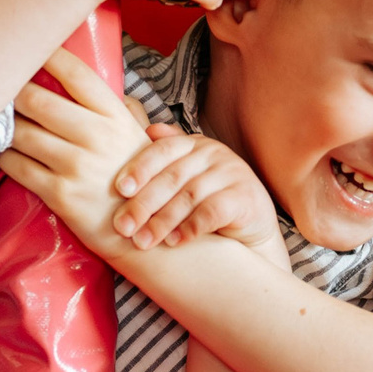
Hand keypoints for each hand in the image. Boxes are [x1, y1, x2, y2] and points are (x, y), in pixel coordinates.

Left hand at [0, 47, 161, 262]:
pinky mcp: (59, 194)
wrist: (140, 235)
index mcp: (114, 116)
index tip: (27, 44)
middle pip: (37, 100)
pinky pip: (16, 166)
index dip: (48, 54)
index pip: (76, 74)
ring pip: (21, 132)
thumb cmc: (136, 180)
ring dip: (1, 124)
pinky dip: (1, 155)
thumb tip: (95, 83)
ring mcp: (75, 166)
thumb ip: (116, 109)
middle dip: (11, 90)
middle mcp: (95, 137)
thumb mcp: (136, 136)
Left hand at [113, 125, 285, 264]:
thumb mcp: (188, 175)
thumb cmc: (211, 198)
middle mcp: (214, 154)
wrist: (253, 226)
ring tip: (143, 241)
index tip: (120, 190)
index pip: (162, 151)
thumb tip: (148, 130)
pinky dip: (191, 227)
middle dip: (143, 204)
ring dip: (162, 221)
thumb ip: (167, 156)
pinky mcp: (246, 197)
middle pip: (172, 177)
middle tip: (123, 227)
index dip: (139, 169)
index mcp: (194, 144)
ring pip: (189, 196)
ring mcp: (232, 173)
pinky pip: (213, 211)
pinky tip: (174, 241)